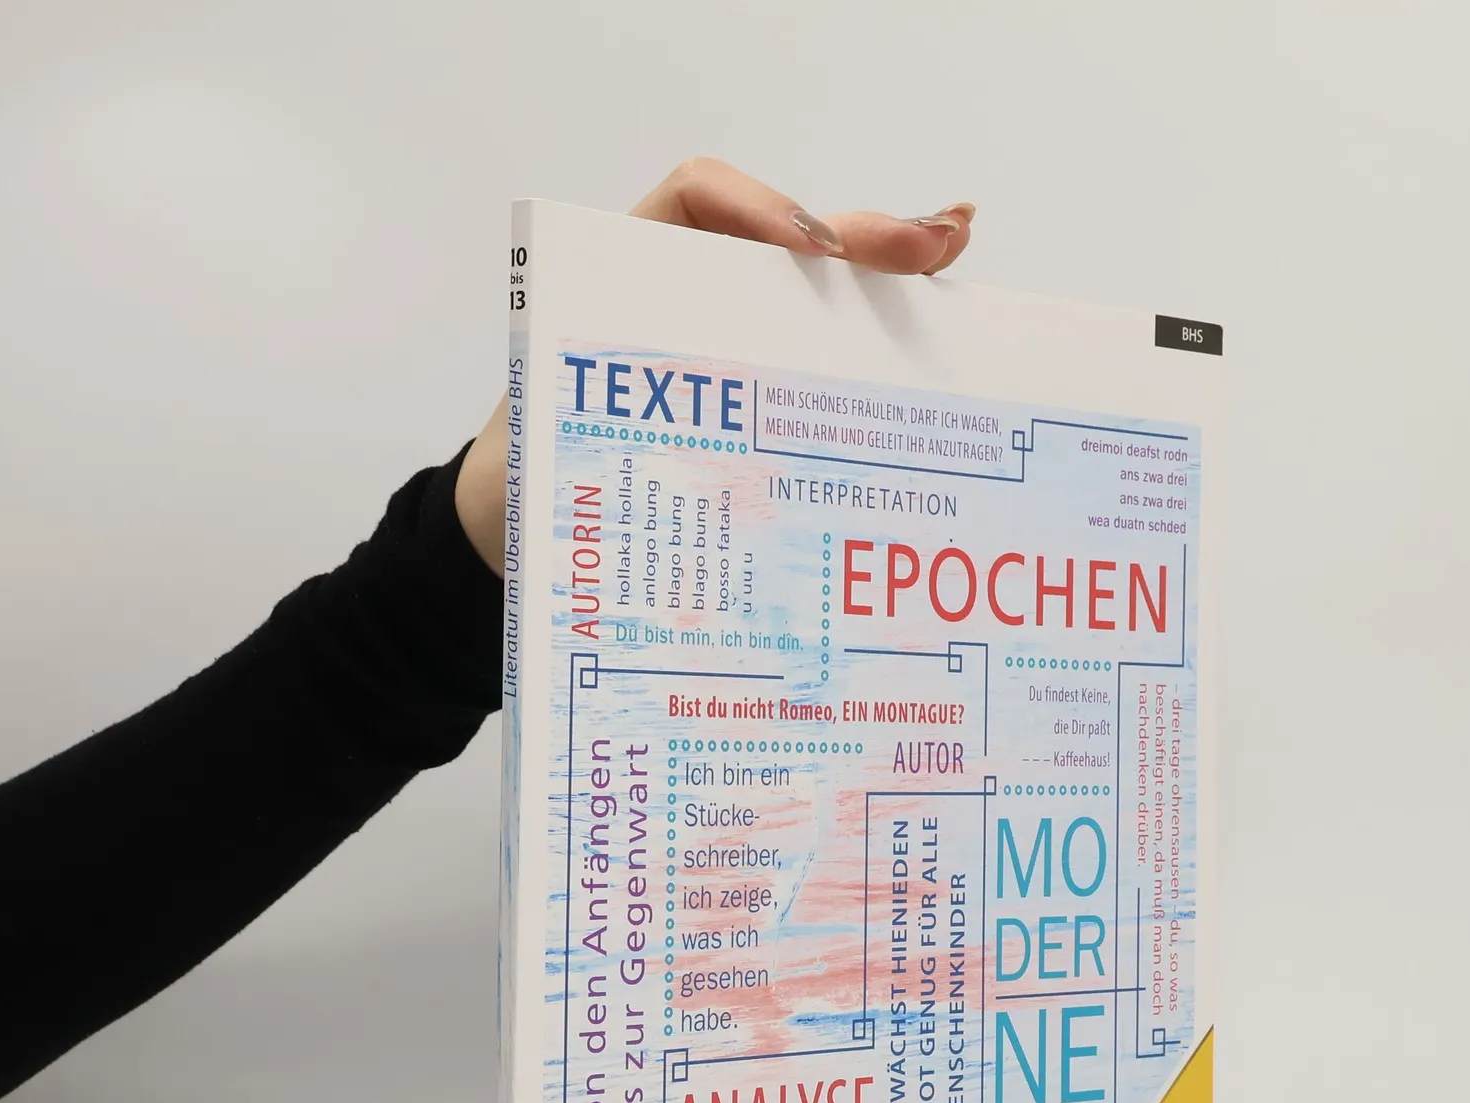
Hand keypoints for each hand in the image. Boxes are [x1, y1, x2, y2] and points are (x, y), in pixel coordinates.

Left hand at [455, 160, 975, 569]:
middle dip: (861, 239)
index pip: (697, 203)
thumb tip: (638, 468)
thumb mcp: (539, 454)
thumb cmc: (525, 487)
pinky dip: (877, 340)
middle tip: (932, 245)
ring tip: (951, 251)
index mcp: (623, 288)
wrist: (519, 533)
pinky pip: (822, 361)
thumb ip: (578, 443)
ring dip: (886, 277)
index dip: (758, 212)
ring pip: (816, 301)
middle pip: (783, 249)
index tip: (813, 255)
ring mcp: (731, 352)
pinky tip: (932, 323)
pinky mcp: (760, 403)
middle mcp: (686, 306)